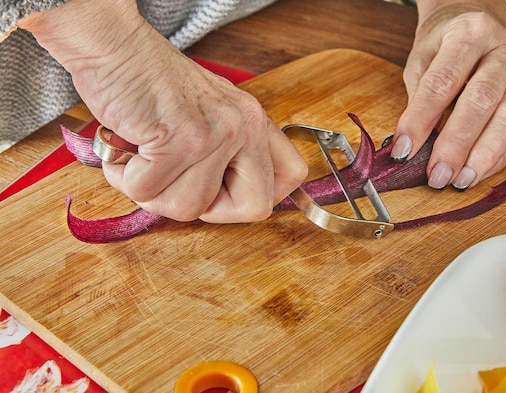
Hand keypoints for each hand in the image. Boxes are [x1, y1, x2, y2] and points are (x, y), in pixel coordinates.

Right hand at [19, 0, 306, 222]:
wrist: (112, 44)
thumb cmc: (150, 80)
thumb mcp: (208, 111)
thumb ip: (227, 152)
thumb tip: (223, 200)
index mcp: (254, 120)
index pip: (291, 176)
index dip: (256, 195)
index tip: (222, 190)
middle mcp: (244, 126)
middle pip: (255, 208)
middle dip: (208, 206)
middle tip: (179, 179)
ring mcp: (215, 135)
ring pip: (189, 207)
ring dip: (154, 190)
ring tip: (143, 154)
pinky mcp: (178, 141)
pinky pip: (148, 192)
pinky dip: (126, 177)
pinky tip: (127, 147)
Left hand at [391, 1, 505, 188]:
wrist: (476, 24)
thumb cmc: (444, 45)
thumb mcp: (421, 60)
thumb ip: (418, 98)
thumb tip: (410, 145)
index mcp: (469, 33)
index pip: (442, 82)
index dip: (420, 120)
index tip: (403, 150)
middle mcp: (504, 50)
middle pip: (481, 101)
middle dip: (456, 144)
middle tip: (437, 174)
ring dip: (483, 156)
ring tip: (460, 181)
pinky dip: (498, 157)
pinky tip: (478, 173)